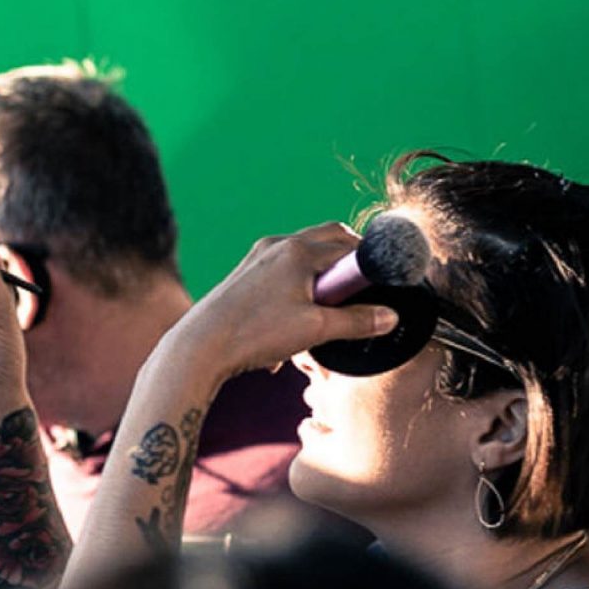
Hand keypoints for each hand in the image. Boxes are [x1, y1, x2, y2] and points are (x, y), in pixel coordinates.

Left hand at [167, 223, 397, 381]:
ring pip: (303, 258)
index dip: (368, 264)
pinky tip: (290, 324)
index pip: (349, 244)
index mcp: (298, 250)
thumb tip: (390, 317)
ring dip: (320, 280)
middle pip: (327, 241)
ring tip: (320, 315)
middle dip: (346, 266)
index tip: (377, 286)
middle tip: (354, 297)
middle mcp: (276, 246)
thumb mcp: (315, 329)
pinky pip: (281, 273)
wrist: (199, 347)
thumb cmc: (254, 333)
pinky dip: (296, 290)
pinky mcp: (243, 275)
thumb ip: (357, 321)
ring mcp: (256, 259)